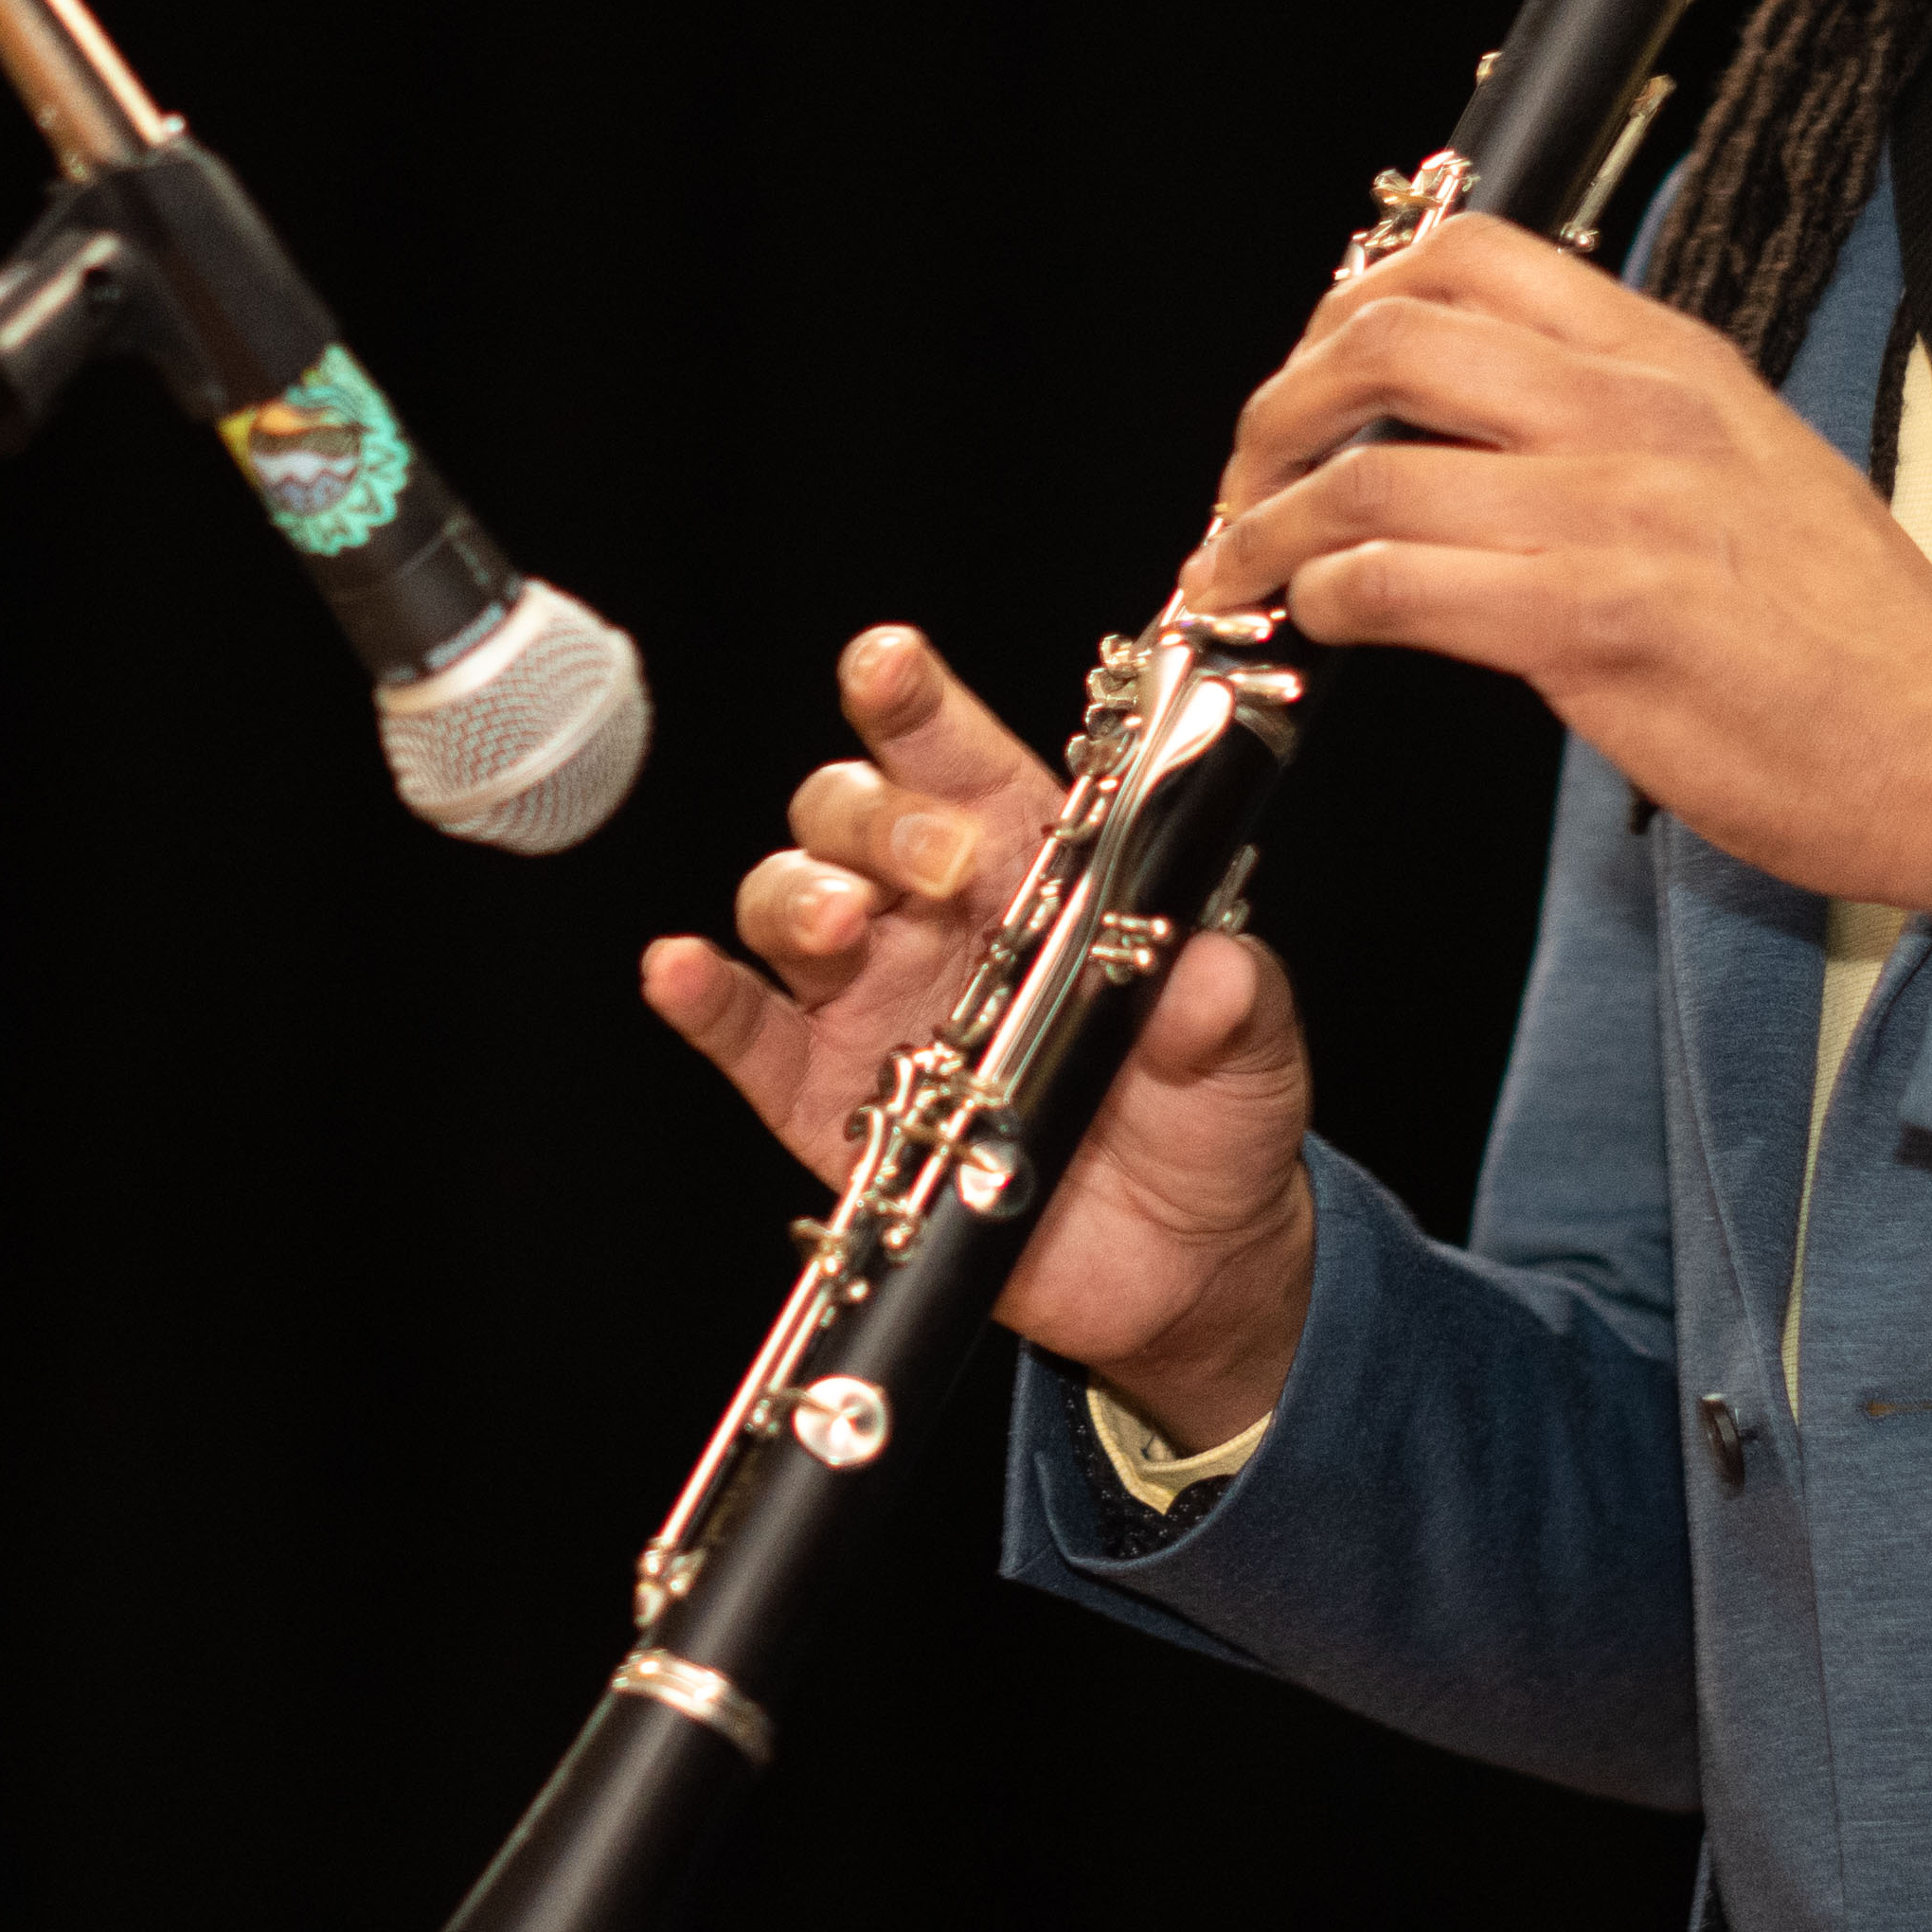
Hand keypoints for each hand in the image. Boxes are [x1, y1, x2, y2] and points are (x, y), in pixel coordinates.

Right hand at [635, 627, 1326, 1449]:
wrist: (1176, 1263)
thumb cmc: (1210, 1118)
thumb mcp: (1253, 1047)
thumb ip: (1231, 1000)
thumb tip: (1209, 972)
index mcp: (1030, 867)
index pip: (956, 758)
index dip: (913, 704)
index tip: (889, 667)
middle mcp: (933, 917)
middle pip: (850, 813)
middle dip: (875, 815)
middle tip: (939, 864)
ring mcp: (869, 1003)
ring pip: (785, 900)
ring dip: (797, 894)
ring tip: (843, 925)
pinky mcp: (823, 1099)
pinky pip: (744, 1033)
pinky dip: (701, 998)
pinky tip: (678, 970)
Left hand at [1189, 212, 1931, 911]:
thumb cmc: (1859, 642)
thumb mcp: (1753, 469)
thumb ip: (1631, 431)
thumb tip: (1499, 436)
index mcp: (1673, 360)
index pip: (1474, 255)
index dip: (1355, 301)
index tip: (1314, 371)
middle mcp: (1634, 409)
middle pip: (1390, 335)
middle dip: (1279, 403)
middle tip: (1248, 474)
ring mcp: (1610, 508)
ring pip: (1366, 465)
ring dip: (1267, 520)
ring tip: (1240, 569)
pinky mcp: (1590, 621)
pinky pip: (1396, 580)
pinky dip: (1322, 597)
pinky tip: (1317, 626)